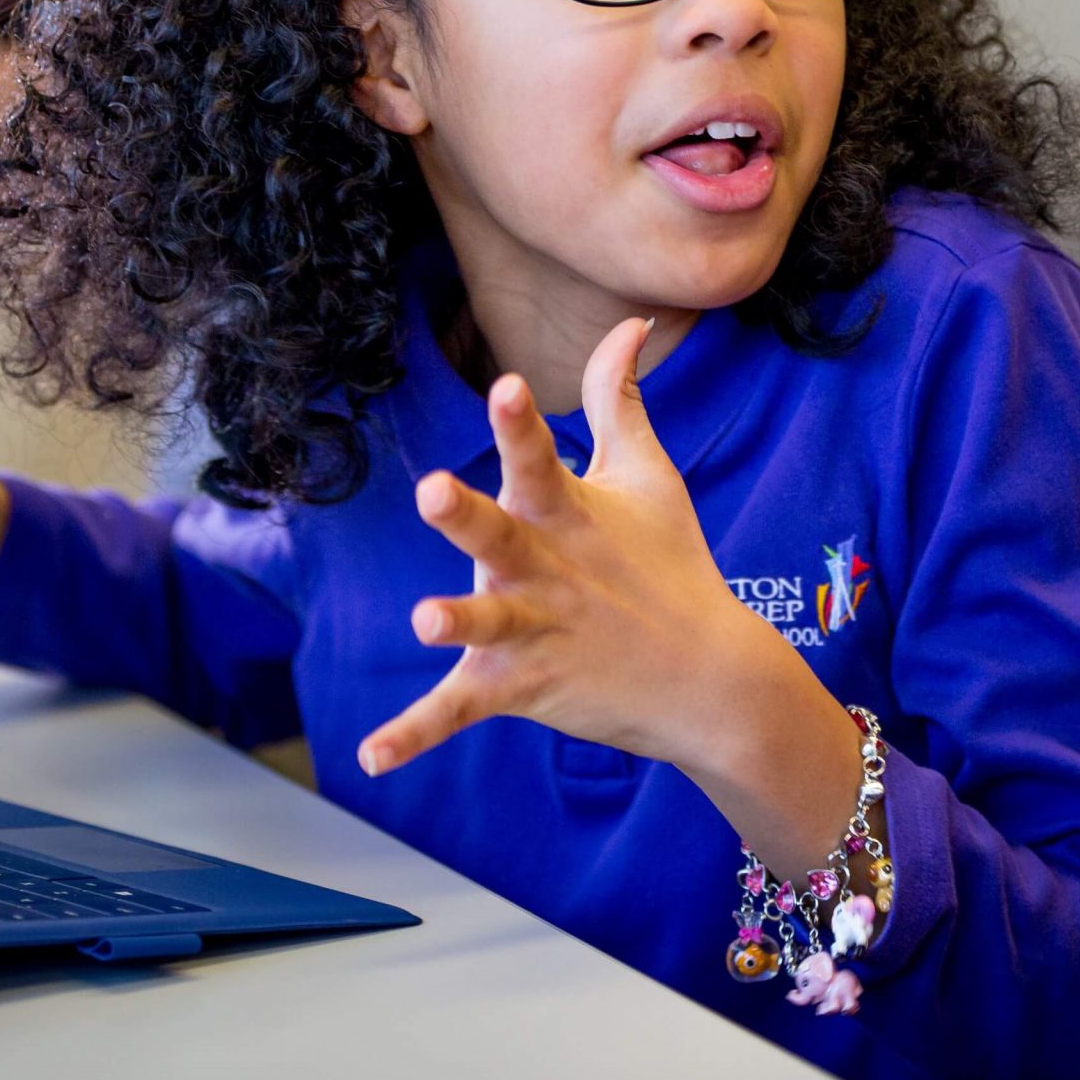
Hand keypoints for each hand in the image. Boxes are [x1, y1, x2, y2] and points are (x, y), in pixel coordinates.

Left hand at [359, 318, 798, 777]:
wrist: (710, 677)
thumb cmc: (672, 563)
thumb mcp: (645, 475)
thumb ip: (619, 398)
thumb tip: (631, 322)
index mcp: (567, 514)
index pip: (541, 459)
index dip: (522, 423)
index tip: (505, 385)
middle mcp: (546, 570)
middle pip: (499, 534)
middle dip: (466, 514)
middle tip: (433, 491)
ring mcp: (535, 632)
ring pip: (486, 624)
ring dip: (456, 622)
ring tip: (425, 620)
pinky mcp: (522, 688)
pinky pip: (459, 712)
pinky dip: (415, 735)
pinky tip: (370, 756)